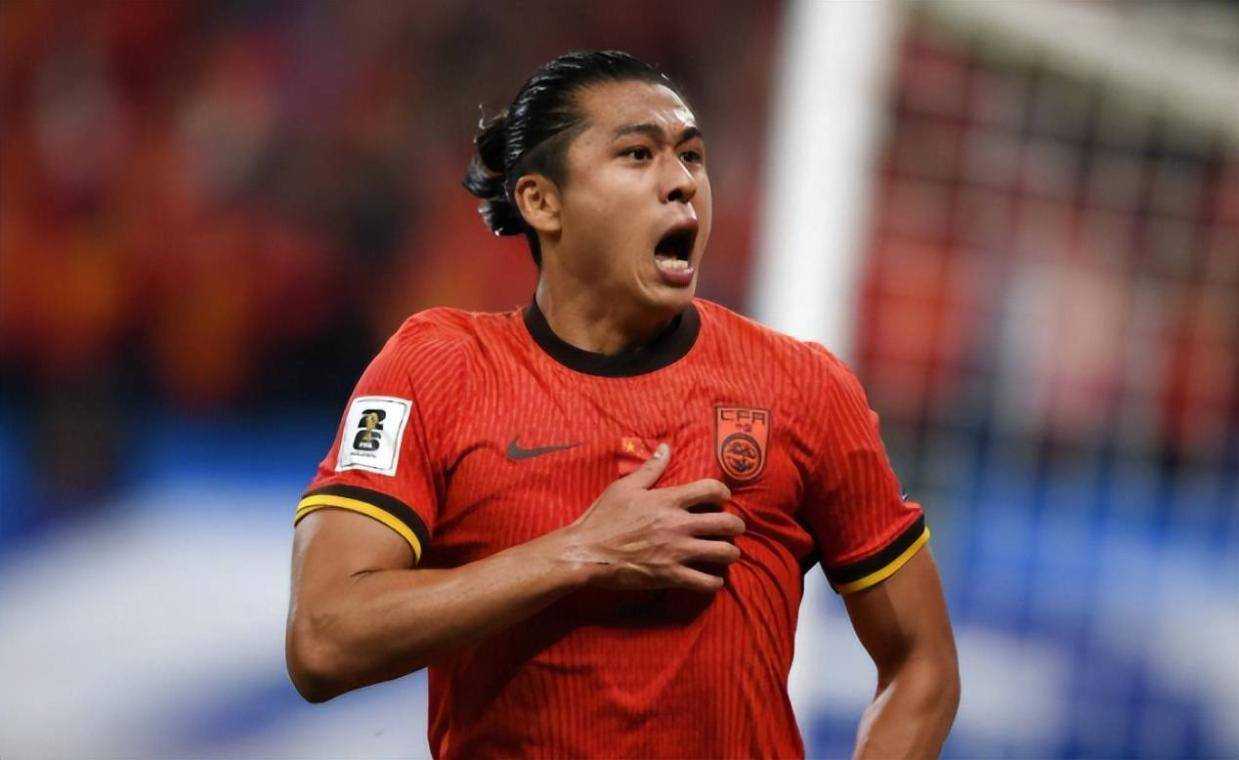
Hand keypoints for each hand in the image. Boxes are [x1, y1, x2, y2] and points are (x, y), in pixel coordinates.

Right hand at [561, 443, 744, 592]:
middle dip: (736, 525)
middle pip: (726, 523)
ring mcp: (676, 552)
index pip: (710, 489)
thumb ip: (650, 468)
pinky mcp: (670, 576)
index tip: (722, 497)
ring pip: (723, 553)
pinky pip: (706, 582)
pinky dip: (714, 581)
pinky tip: (712, 578)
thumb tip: (666, 448)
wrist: (586, 552)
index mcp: (668, 500)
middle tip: (733, 528)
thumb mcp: (624, 487)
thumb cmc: (602, 518)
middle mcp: (678, 525)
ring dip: (730, 553)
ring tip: (727, 553)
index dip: (723, 492)